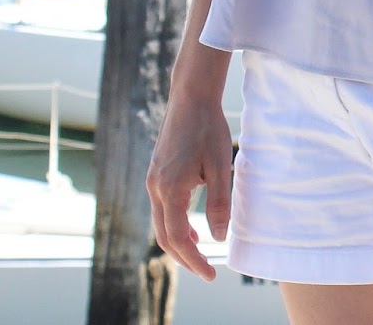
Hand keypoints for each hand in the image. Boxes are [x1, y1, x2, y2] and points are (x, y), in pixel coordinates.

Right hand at [146, 87, 234, 279]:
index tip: (210, 274)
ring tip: (200, 253)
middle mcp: (155, 188)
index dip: (194, 261)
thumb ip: (219, 203)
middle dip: (185, 257)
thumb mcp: (219, 166)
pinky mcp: (156, 174)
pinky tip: (192, 226)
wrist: (190, 97)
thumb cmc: (208, 128)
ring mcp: (152, 181)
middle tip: (206, 271)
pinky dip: (175, 224)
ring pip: (161, 223)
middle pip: (165, 236)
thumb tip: (217, 238)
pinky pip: (161, 209)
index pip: (178, 238)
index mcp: (170, 189)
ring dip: (179, 241)